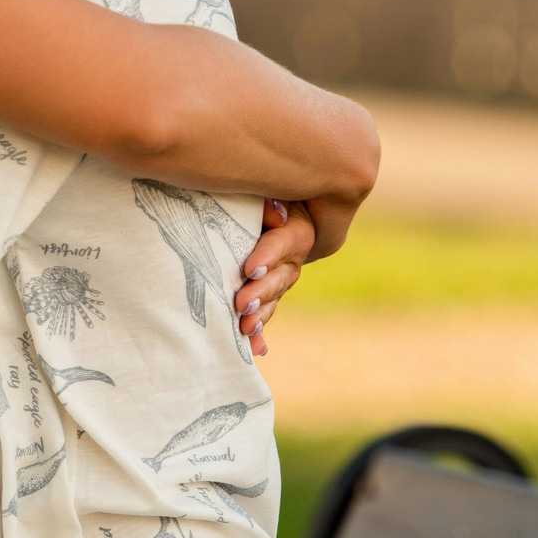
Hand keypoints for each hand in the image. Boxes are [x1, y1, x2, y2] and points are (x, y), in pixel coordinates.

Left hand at [234, 200, 317, 357]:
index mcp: (296, 226)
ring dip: (260, 314)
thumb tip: (276, 216)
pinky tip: (255, 348)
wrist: (241, 208)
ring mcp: (281, 277)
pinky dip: (259, 332)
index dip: (269, 256)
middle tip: (240, 303)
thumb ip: (269, 198)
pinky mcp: (266, 293)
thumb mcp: (258, 188)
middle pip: (283, 276)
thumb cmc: (247, 191)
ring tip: (244, 326)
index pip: (287, 242)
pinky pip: (265, 313)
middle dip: (262, 292)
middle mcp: (293, 256)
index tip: (249, 268)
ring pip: (275, 298)